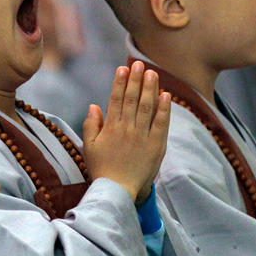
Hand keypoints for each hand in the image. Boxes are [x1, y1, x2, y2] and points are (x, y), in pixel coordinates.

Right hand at [82, 63, 170, 202]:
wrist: (118, 192)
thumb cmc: (101, 170)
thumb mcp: (89, 147)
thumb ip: (90, 125)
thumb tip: (94, 105)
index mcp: (110, 128)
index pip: (116, 99)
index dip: (120, 82)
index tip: (124, 69)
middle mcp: (127, 129)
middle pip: (133, 99)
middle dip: (136, 79)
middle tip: (139, 64)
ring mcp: (143, 137)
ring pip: (148, 107)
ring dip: (150, 88)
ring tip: (152, 73)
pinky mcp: (157, 145)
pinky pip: (161, 123)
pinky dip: (164, 109)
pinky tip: (166, 95)